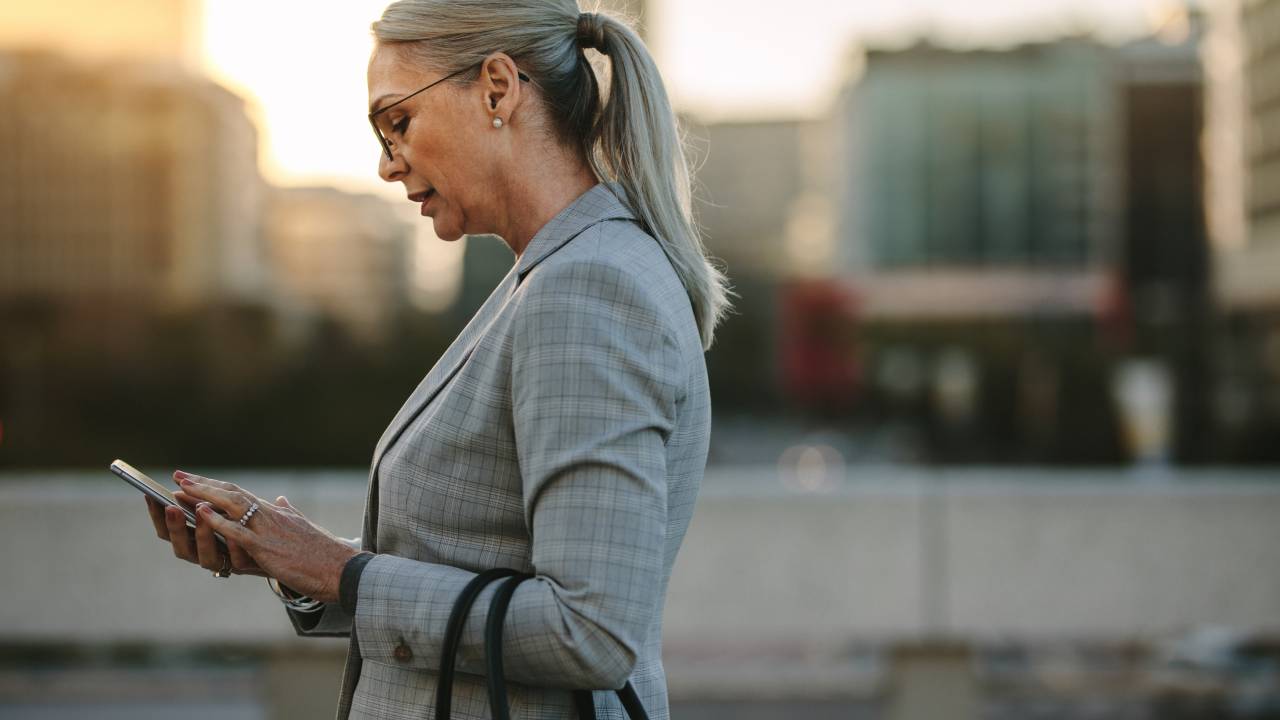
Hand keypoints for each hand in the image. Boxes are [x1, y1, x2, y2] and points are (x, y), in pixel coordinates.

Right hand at [146, 492, 266, 577]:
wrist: (271, 551)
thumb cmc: (240, 526)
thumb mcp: (220, 511)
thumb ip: (202, 502)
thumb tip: (181, 480)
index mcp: (192, 541)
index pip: (167, 532)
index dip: (157, 516)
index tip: (150, 496)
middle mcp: (202, 554)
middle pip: (181, 547)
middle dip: (176, 528)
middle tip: (172, 508)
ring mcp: (222, 563)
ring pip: (206, 557)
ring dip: (202, 535)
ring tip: (202, 512)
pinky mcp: (244, 566)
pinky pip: (237, 561)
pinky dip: (233, 548)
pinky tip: (232, 534)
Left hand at [168, 470, 357, 602]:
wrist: (340, 569)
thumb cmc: (323, 553)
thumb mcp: (303, 527)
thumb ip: (290, 512)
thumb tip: (283, 500)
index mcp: (276, 513)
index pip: (239, 493)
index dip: (214, 485)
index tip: (193, 478)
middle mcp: (270, 516)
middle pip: (231, 493)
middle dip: (202, 485)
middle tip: (179, 476)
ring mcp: (267, 530)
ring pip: (231, 506)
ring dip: (204, 496)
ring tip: (181, 489)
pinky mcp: (266, 548)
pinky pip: (238, 531)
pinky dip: (217, 520)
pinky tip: (200, 513)